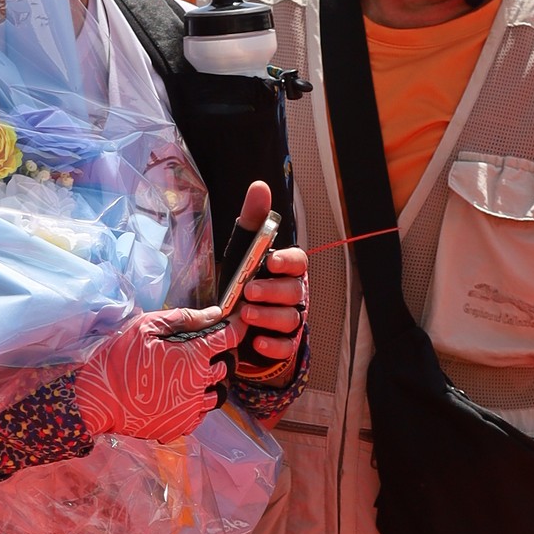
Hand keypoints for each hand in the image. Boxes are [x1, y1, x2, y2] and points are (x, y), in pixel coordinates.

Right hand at [73, 309, 236, 442]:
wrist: (97, 401)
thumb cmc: (119, 359)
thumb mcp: (146, 327)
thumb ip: (184, 318)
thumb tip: (215, 313)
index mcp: (194, 356)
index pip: (230, 337)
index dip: (236, 327)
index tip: (236, 322)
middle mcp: (200, 384)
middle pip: (227, 367)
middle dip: (221, 355)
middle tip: (202, 349)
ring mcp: (192, 409)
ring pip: (218, 393)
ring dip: (210, 382)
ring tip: (189, 375)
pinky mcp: (181, 426)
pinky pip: (202, 414)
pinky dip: (197, 403)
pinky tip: (178, 395)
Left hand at [228, 178, 309, 374]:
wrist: (234, 326)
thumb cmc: (242, 283)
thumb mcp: (242, 252)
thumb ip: (253, 222)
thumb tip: (260, 186)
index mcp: (286, 270)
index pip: (299, 261)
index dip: (288, 261)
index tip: (271, 262)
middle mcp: (293, 295)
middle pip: (295, 291)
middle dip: (273, 291)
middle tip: (249, 291)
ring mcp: (290, 322)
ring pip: (290, 318)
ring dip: (269, 316)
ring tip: (245, 314)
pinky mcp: (283, 346)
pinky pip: (285, 347)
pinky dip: (273, 345)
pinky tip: (257, 342)